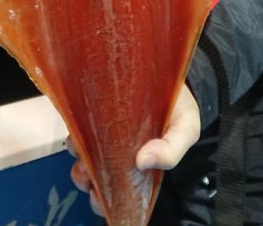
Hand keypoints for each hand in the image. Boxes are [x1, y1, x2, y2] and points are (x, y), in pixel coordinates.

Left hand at [68, 84, 200, 214]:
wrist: (172, 68)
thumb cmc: (180, 105)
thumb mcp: (186, 129)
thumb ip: (172, 150)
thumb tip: (143, 161)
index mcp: (137, 160)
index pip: (116, 186)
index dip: (104, 193)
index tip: (98, 194)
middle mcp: (117, 147)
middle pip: (94, 170)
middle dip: (86, 177)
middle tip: (86, 173)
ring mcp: (103, 125)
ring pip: (83, 147)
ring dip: (78, 153)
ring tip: (82, 150)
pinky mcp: (95, 103)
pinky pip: (78, 120)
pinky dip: (76, 128)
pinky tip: (80, 128)